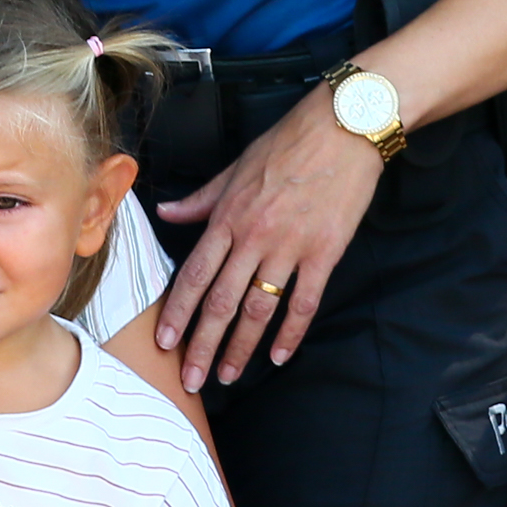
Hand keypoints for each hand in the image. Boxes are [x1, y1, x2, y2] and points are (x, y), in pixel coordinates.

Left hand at [152, 85, 379, 388]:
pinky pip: (304, 303)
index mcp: (229, 217)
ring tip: (229, 375)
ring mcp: (290, 247)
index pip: (195, 274)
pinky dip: (291, 334)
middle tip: (192, 380)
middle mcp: (254, 237)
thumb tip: (166, 212)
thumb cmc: (288, 142)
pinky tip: (280, 356)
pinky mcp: (324, 253)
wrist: (343, 127)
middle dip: (203, 345)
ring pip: (258, 309)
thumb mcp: (235, 167)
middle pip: (221, 302)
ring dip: (241, 347)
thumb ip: (201, 200)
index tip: (164, 343)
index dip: (177, 313)